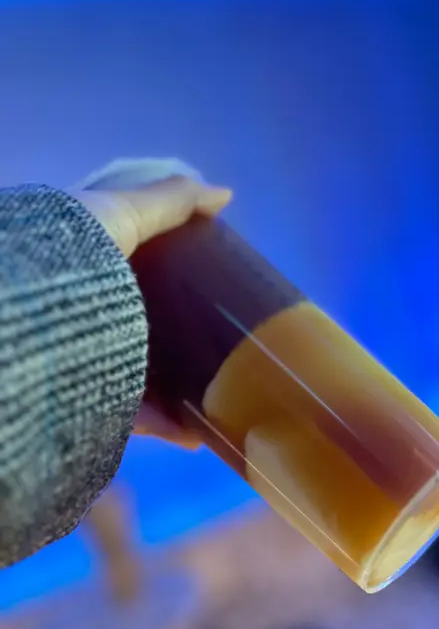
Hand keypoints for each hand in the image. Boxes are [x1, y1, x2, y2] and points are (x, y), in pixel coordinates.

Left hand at [73, 158, 231, 448]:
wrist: (23, 317)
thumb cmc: (69, 257)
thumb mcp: (121, 212)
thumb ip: (171, 201)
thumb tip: (224, 195)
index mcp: (81, 270)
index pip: (127, 269)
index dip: (166, 272)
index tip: (205, 282)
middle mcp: (76, 316)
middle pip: (136, 326)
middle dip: (177, 338)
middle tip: (217, 340)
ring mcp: (78, 362)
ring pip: (135, 376)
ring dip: (176, 391)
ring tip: (216, 397)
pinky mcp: (80, 404)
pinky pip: (126, 415)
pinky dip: (162, 425)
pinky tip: (196, 433)